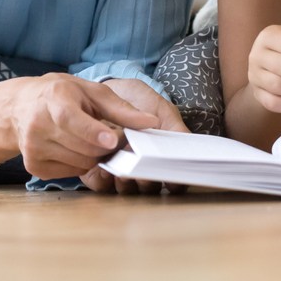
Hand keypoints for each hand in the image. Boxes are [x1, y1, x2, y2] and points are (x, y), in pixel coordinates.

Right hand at [12, 73, 159, 180]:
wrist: (22, 105)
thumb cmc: (63, 94)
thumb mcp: (91, 91)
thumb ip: (121, 108)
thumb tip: (152, 122)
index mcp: (54, 100)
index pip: (72, 120)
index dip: (93, 132)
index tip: (112, 139)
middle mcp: (39, 125)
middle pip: (82, 147)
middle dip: (105, 145)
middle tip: (113, 135)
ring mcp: (33, 148)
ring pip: (80, 163)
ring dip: (95, 155)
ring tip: (93, 139)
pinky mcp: (33, 166)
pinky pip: (70, 173)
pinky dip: (81, 163)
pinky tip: (75, 147)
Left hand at [81, 78, 187, 193]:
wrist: (111, 90)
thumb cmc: (140, 100)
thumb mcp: (163, 109)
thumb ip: (175, 129)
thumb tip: (183, 153)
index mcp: (161, 158)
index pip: (173, 180)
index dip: (174, 182)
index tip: (172, 177)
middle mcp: (142, 168)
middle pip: (149, 188)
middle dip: (147, 181)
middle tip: (143, 169)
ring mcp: (120, 171)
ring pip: (126, 191)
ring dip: (126, 184)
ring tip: (123, 172)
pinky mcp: (97, 171)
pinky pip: (102, 185)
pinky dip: (104, 180)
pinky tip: (106, 168)